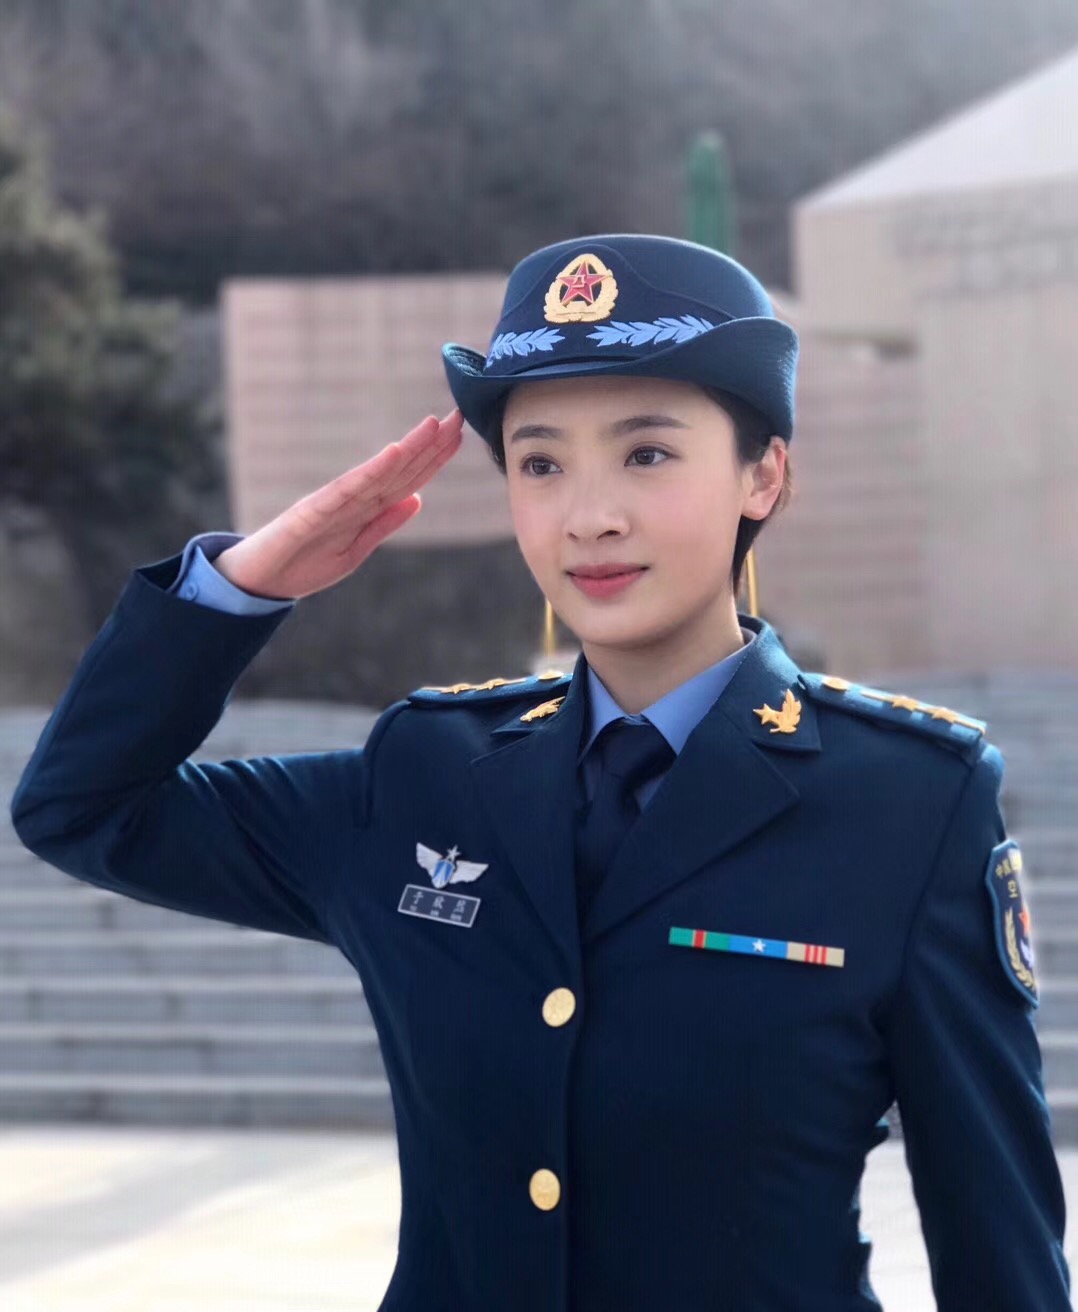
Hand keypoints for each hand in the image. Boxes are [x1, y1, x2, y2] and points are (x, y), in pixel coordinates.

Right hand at [213, 409, 464, 599]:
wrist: (256, 584)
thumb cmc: (302, 564)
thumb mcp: (355, 552)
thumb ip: (383, 525)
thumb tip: (416, 499)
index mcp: (363, 509)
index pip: (406, 479)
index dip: (433, 458)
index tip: (458, 434)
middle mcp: (351, 499)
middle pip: (398, 469)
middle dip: (429, 444)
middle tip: (459, 415)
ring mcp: (331, 503)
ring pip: (378, 473)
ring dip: (406, 449)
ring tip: (433, 425)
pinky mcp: (311, 513)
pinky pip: (346, 490)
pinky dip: (371, 471)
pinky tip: (393, 453)